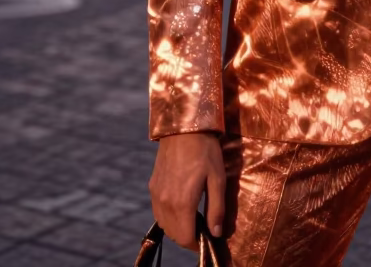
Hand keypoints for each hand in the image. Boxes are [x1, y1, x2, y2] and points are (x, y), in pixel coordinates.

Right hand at [148, 132, 225, 249]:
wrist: (183, 126)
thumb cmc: (204, 150)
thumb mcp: (217, 178)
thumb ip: (216, 209)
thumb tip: (216, 233)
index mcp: (181, 203)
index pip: (185, 238)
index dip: (198, 244)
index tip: (208, 239)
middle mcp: (164, 202)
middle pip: (174, 234)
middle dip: (188, 237)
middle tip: (204, 228)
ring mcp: (156, 194)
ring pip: (164, 225)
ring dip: (177, 228)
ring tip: (194, 217)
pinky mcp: (153, 186)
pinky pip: (158, 211)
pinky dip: (169, 216)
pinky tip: (181, 205)